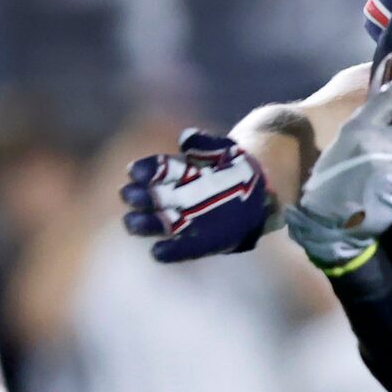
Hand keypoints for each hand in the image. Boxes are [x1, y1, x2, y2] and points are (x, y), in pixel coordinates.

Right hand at [121, 130, 272, 261]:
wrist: (259, 193)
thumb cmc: (235, 167)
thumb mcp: (225, 149)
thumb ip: (207, 143)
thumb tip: (188, 138)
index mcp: (175, 174)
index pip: (153, 170)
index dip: (144, 171)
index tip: (136, 172)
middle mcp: (173, 197)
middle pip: (147, 198)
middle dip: (138, 197)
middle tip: (131, 196)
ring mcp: (184, 220)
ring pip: (155, 224)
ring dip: (142, 224)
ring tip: (133, 223)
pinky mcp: (200, 242)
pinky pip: (181, 249)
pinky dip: (170, 251)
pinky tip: (158, 252)